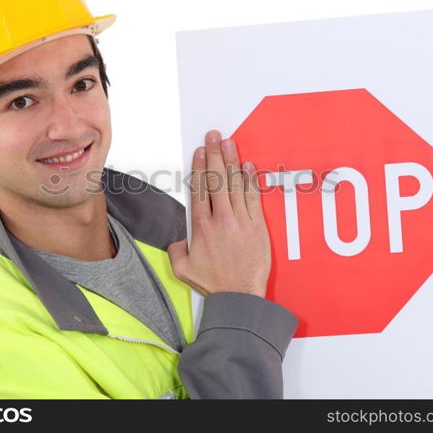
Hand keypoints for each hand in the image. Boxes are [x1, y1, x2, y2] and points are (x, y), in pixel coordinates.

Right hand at [167, 129, 270, 297]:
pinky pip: (253, 197)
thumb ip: (176, 249)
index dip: (199, 167)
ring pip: (234, 184)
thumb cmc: (213, 283)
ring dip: (231, 161)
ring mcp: (240, 220)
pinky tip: (247, 166)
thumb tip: (178, 239)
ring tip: (229, 143)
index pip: (199, 188)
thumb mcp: (183, 269)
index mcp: (201, 227)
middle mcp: (220, 219)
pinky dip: (250, 180)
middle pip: (216, 179)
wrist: (239, 296)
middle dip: (214, 154)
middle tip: (214, 136)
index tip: (199, 151)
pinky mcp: (257, 226)